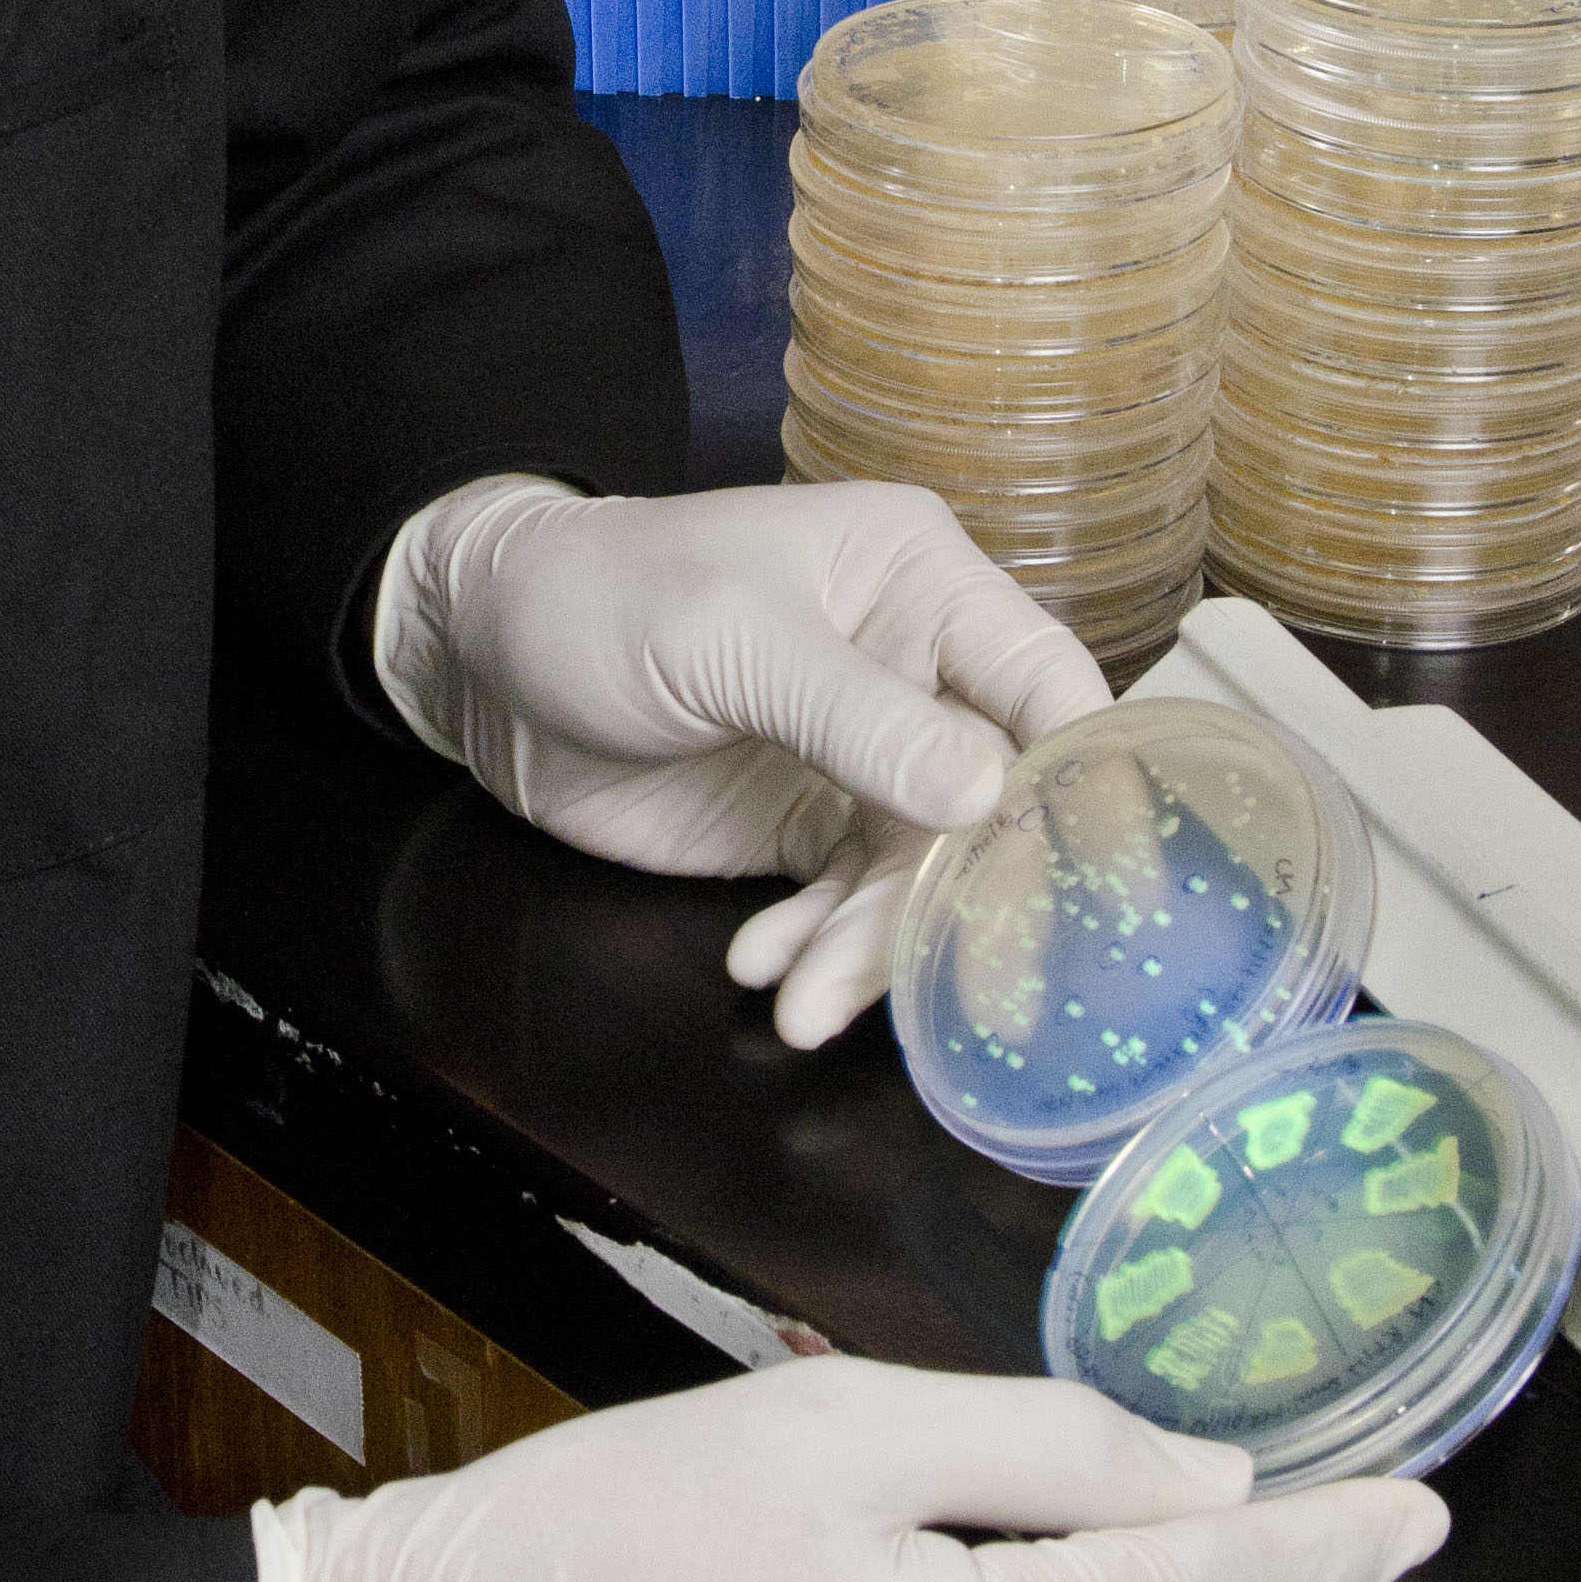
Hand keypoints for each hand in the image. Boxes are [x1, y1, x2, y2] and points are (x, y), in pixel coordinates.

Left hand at [372, 475, 1108, 1044]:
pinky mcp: (805, 826)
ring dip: (870, 949)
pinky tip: (760, 967)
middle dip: (961, 901)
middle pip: (992, 805)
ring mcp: (863, 758)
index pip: (1047, 682)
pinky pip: (847, 906)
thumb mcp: (730, 637)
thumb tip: (991, 797)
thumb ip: (857, 715)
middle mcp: (915, 669)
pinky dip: (814, 949)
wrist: (481, 655)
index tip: (1099, 888)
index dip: (1082, 779)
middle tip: (952, 992)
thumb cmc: (603, 595)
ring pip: (920, 874)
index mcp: (921, 581)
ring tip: (800, 1000)